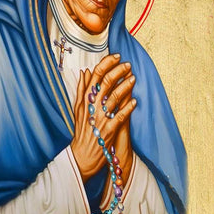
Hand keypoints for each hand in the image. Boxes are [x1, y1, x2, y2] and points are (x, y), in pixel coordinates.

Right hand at [69, 53, 136, 181]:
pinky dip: (127, 108)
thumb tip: (84, 72)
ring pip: (113, 98)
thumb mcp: (78, 109)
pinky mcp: (108, 131)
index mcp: (84, 100)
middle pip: (104, 84)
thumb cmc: (82, 132)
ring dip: (124, 87)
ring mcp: (100, 119)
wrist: (81, 157)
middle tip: (128, 65)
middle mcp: (91, 108)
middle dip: (117, 71)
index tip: (116, 56)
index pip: (94, 76)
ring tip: (134, 78)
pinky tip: (135, 101)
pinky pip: (119, 117)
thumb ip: (81, 90)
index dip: (106, 64)